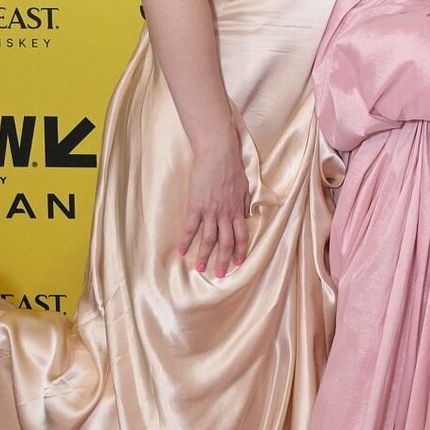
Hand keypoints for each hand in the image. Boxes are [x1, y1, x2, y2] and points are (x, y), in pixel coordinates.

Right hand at [180, 129, 252, 277]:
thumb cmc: (232, 166)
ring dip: (205, 256)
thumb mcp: (245, 186)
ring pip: (209, 240)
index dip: (240, 251)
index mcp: (238, 210)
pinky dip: (186, 241)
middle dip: (223, 260)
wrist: (218, 154)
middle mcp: (226, 214)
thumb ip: (246, 202)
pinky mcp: (196, 206)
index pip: (242, 236)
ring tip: (201, 268)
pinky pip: (190, 228)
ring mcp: (211, 211)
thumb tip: (247, 214)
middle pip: (226, 243)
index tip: (238, 263)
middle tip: (220, 274)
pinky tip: (182, 252)